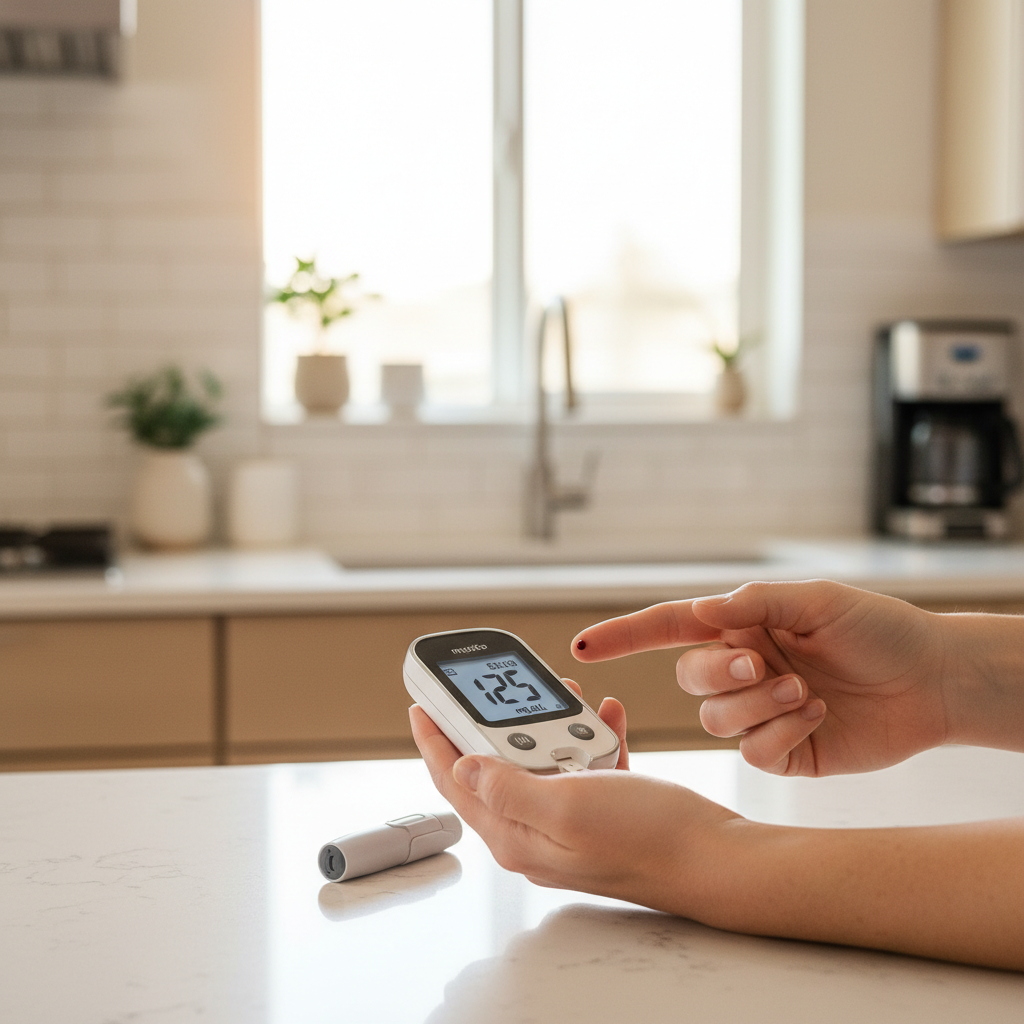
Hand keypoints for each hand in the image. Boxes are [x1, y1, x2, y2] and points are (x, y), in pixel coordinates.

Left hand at [409, 683, 740, 914]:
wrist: (717, 858)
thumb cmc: (649, 838)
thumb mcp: (569, 806)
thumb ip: (510, 788)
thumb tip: (464, 767)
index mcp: (517, 836)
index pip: (457, 783)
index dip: (435, 742)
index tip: (423, 704)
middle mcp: (538, 832)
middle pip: (496, 766)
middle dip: (497, 721)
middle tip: (498, 686)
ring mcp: (571, 822)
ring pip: (543, 759)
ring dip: (551, 724)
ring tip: (564, 692)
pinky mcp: (603, 812)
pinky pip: (584, 764)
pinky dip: (591, 736)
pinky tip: (606, 715)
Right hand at [572, 580, 950, 775]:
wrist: (933, 681)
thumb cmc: (879, 629)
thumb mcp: (817, 600)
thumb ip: (756, 604)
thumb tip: (702, 610)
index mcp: (742, 627)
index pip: (667, 628)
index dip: (622, 636)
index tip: (581, 646)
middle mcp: (743, 668)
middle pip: (689, 678)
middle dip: (720, 673)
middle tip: (763, 665)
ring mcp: (760, 712)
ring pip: (716, 720)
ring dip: (758, 705)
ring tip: (805, 690)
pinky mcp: (784, 750)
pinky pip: (753, 752)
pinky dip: (780, 733)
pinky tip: (816, 716)